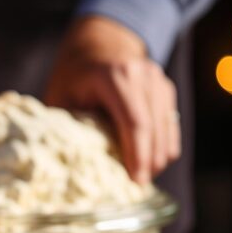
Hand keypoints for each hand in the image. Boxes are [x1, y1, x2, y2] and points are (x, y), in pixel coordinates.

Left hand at [45, 16, 180, 184]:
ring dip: (157, 158)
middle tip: (137, 189)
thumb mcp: (60, 97)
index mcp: (115, 76)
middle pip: (154, 129)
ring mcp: (158, 81)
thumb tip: (67, 165)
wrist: (99, 43)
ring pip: (166, 129)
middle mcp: (143, 75)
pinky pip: (170, 125)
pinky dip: (162, 146)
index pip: (134, 122)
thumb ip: (65, 126)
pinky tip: (147, 163)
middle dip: (148, 163)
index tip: (134, 181)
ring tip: (141, 180)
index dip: (137, 155)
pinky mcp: (166, 90)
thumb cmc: (73, 75)